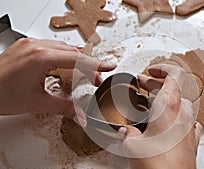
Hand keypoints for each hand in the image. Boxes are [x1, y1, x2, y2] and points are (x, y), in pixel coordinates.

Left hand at [0, 38, 115, 125]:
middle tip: (97, 80)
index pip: (77, 59)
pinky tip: (66, 66)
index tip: (109, 67)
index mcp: (41, 58)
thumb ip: (63, 108)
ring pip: (63, 48)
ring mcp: (30, 45)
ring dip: (77, 61)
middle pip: (73, 53)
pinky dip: (64, 57)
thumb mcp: (36, 103)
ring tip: (84, 75)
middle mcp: (36, 47)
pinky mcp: (26, 47)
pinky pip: (52, 47)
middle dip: (88, 66)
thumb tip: (80, 115)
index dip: (96, 65)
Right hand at [118, 64, 201, 168]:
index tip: (151, 71)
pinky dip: (176, 116)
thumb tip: (126, 131)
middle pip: (174, 88)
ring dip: (166, 100)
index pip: (175, 74)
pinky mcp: (191, 140)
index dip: (163, 68)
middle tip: (143, 85)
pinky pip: (186, 120)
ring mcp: (189, 127)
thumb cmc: (158, 165)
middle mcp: (183, 114)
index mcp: (169, 107)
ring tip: (152, 105)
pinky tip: (167, 124)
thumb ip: (128, 133)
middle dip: (157, 84)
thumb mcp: (132, 145)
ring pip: (180, 104)